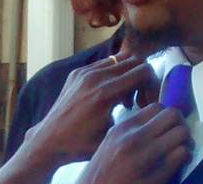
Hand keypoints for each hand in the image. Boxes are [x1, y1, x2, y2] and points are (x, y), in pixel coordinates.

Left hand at [22, 54, 159, 163]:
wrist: (50, 140)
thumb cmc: (82, 144)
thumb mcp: (113, 132)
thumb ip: (134, 115)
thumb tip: (151, 106)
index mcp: (106, 93)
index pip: (143, 71)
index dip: (152, 86)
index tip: (147, 104)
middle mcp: (95, 77)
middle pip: (134, 61)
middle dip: (142, 78)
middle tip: (139, 100)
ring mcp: (84, 72)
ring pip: (118, 60)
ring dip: (127, 75)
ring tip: (124, 100)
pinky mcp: (76, 73)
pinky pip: (103, 64)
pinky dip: (113, 75)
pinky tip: (110, 96)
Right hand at [78, 104, 191, 183]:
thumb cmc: (104, 172)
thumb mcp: (111, 143)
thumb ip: (131, 131)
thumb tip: (158, 123)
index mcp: (122, 128)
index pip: (156, 107)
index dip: (166, 116)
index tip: (168, 127)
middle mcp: (133, 138)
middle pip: (172, 115)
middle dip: (180, 124)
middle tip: (179, 137)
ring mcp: (145, 156)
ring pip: (182, 133)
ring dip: (186, 141)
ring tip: (182, 151)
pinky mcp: (156, 175)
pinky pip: (182, 155)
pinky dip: (186, 157)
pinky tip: (180, 164)